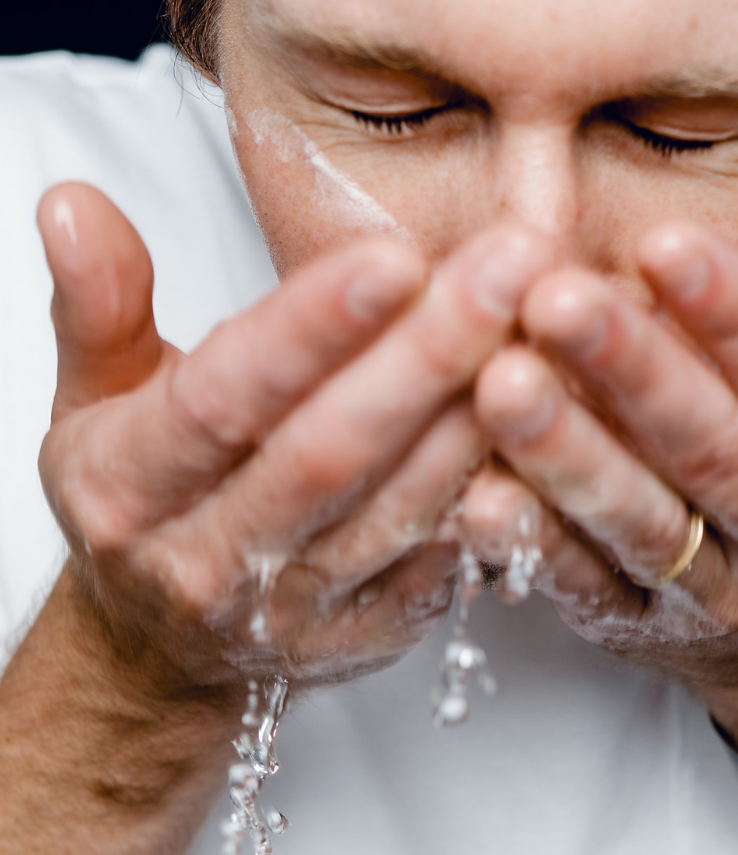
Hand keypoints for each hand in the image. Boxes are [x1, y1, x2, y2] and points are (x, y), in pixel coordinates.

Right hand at [37, 183, 550, 692]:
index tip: (392, 256)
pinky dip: (497, 501)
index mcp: (129, 486)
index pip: (224, 398)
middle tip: (511, 265)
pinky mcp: (364, 635)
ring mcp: (292, 608)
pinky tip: (548, 427)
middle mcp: (207, 557)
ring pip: (398, 514)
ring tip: (543, 332)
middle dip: (426, 356)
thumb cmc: (141, 504)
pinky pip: (441, 567)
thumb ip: (97, 306)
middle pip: (328, 454)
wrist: (161, 652)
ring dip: (475, 424)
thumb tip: (71, 202)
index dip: (308, 330)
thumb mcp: (90, 405)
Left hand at [461, 196, 737, 741]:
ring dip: (566, 452)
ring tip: (497, 378)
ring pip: (641, 520)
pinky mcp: (639, 626)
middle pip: (712, 449)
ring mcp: (715, 593)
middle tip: (552, 294)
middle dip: (632, 371)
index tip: (666, 248)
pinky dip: (529, 544)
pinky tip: (471, 492)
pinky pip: (583, 587)